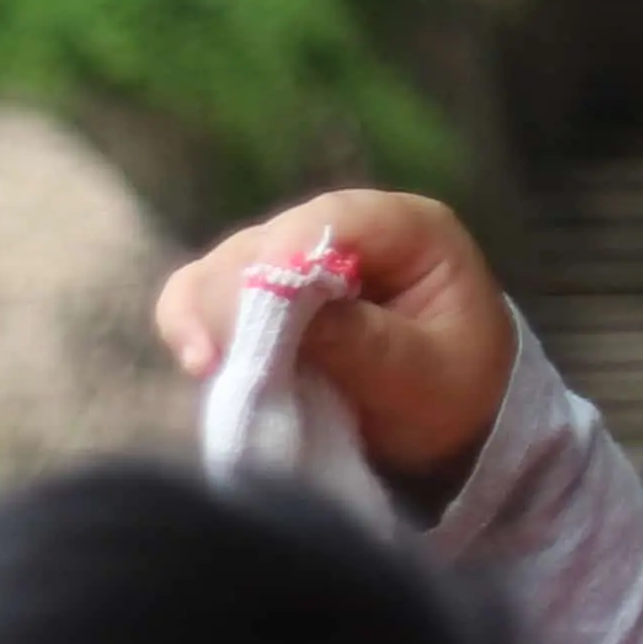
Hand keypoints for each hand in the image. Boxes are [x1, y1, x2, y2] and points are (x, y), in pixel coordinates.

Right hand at [151, 193, 512, 505]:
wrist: (448, 421)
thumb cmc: (453, 393)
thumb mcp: (426, 377)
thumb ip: (363, 341)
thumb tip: (285, 308)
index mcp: (407, 228)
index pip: (331, 222)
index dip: (281, 264)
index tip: (248, 325)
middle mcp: (341, 229)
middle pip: (264, 240)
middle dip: (231, 297)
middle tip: (217, 360)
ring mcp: (293, 259)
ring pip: (221, 265)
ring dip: (204, 316)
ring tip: (208, 368)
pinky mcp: (256, 294)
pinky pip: (201, 295)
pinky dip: (189, 327)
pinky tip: (200, 363)